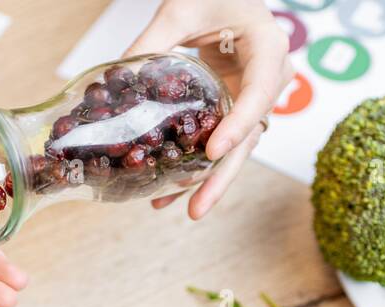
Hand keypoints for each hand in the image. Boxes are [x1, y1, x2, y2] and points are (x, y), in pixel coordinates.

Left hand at [125, 0, 290, 217]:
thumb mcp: (181, 9)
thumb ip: (152, 42)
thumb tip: (113, 80)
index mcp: (268, 49)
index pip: (257, 94)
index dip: (236, 127)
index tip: (211, 154)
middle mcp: (271, 80)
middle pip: (250, 136)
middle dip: (221, 177)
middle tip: (196, 209)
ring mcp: (256, 99)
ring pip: (237, 148)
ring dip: (208, 180)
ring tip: (181, 209)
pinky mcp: (238, 109)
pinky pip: (222, 142)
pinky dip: (199, 167)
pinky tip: (172, 192)